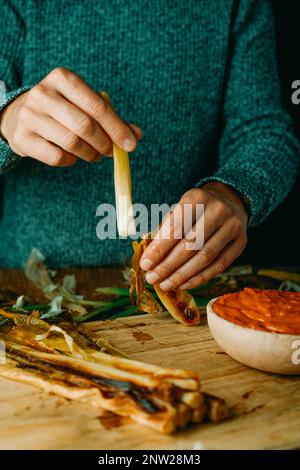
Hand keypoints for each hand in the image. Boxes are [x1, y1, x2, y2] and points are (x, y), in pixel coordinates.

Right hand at [0, 67, 140, 165]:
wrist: (20, 115)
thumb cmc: (62, 109)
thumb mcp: (84, 104)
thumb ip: (111, 118)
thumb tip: (136, 135)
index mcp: (63, 78)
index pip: (97, 106)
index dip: (117, 128)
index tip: (131, 145)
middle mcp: (43, 93)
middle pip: (84, 125)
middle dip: (104, 143)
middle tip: (110, 152)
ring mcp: (30, 115)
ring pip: (71, 142)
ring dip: (90, 154)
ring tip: (94, 155)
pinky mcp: (23, 138)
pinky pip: (56, 157)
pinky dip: (71, 161)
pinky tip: (73, 156)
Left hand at [140, 182, 247, 289]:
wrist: (229, 201)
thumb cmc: (196, 209)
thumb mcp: (178, 210)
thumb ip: (164, 230)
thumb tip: (149, 257)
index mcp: (197, 197)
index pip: (176, 227)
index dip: (159, 248)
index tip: (145, 264)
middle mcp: (218, 210)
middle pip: (190, 244)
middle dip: (168, 265)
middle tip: (152, 278)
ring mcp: (233, 226)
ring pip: (205, 257)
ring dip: (182, 275)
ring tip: (165, 285)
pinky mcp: (241, 242)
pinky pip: (219, 265)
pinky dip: (200, 278)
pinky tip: (184, 284)